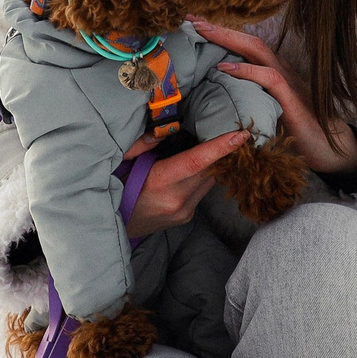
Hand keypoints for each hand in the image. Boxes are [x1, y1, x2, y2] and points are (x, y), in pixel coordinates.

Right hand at [121, 129, 248, 237]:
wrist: (115, 226)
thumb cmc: (117, 191)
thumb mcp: (121, 164)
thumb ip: (141, 145)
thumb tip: (162, 130)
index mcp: (160, 181)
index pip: (197, 161)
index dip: (220, 147)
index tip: (241, 135)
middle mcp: (177, 198)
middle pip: (210, 169)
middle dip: (224, 152)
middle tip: (234, 131)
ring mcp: (183, 210)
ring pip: (209, 181)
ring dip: (214, 165)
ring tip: (215, 147)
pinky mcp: (186, 216)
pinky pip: (202, 191)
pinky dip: (203, 177)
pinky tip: (195, 169)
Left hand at [188, 19, 356, 173]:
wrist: (329, 149)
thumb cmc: (295, 133)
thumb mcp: (264, 113)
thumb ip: (245, 101)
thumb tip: (215, 99)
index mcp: (272, 74)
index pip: (245, 47)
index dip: (221, 34)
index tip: (194, 24)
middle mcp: (280, 71)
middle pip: (249, 41)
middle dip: (220, 29)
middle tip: (191, 19)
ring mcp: (288, 83)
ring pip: (258, 51)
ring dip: (229, 40)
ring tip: (204, 32)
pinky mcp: (293, 100)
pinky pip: (270, 78)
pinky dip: (247, 71)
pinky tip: (226, 68)